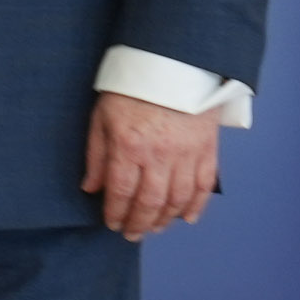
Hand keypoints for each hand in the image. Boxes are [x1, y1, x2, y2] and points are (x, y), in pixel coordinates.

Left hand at [85, 91, 222, 239]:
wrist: (174, 65)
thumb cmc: (132, 89)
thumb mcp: (102, 117)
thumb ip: (97, 155)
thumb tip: (91, 188)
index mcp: (129, 146)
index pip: (121, 191)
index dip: (116, 212)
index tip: (112, 224)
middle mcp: (160, 154)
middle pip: (150, 201)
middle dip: (140, 222)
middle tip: (132, 234)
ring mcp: (187, 153)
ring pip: (178, 198)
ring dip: (165, 218)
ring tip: (154, 228)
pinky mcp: (207, 148)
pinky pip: (204, 184)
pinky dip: (197, 205)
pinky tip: (186, 217)